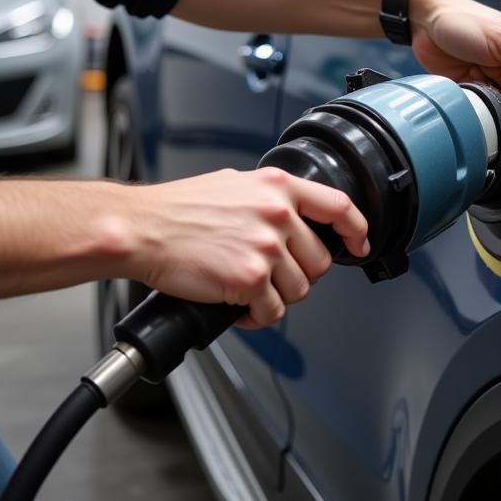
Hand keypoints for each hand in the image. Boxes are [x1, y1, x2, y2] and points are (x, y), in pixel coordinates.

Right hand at [125, 168, 368, 328]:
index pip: (338, 206)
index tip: (358, 244)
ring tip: (251, 292)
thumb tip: (285, 212)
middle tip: (273, 277)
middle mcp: (278, 213)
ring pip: (299, 289)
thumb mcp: (233, 183)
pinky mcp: (250, 279)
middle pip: (319, 260)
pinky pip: (272, 311)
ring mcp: (267, 247)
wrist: (142, 228)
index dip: (356, 229)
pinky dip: (257, 317)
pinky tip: (239, 308)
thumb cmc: (177, 208)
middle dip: (300, 274)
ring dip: (277, 297)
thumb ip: (267, 196)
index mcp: (277, 187)